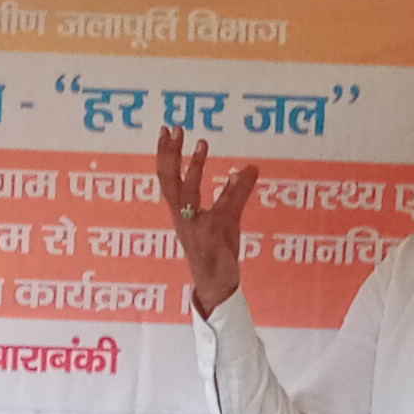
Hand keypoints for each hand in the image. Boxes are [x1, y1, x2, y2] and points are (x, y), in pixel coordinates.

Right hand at [154, 126, 256, 315]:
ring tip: (201, 142)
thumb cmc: (217, 255)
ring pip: (185, 194)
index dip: (167, 154)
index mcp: (181, 212)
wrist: (216, 286)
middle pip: (168, 182)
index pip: (168, 179)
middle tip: (172, 127)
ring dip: (193, 167)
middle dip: (169, 155)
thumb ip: (236, 192)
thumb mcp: (228, 218)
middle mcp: (182, 218)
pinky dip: (228, 192)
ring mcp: (194, 229)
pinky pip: (218, 211)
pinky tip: (238, 173)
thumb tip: (247, 167)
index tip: (170, 130)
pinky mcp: (210, 238)